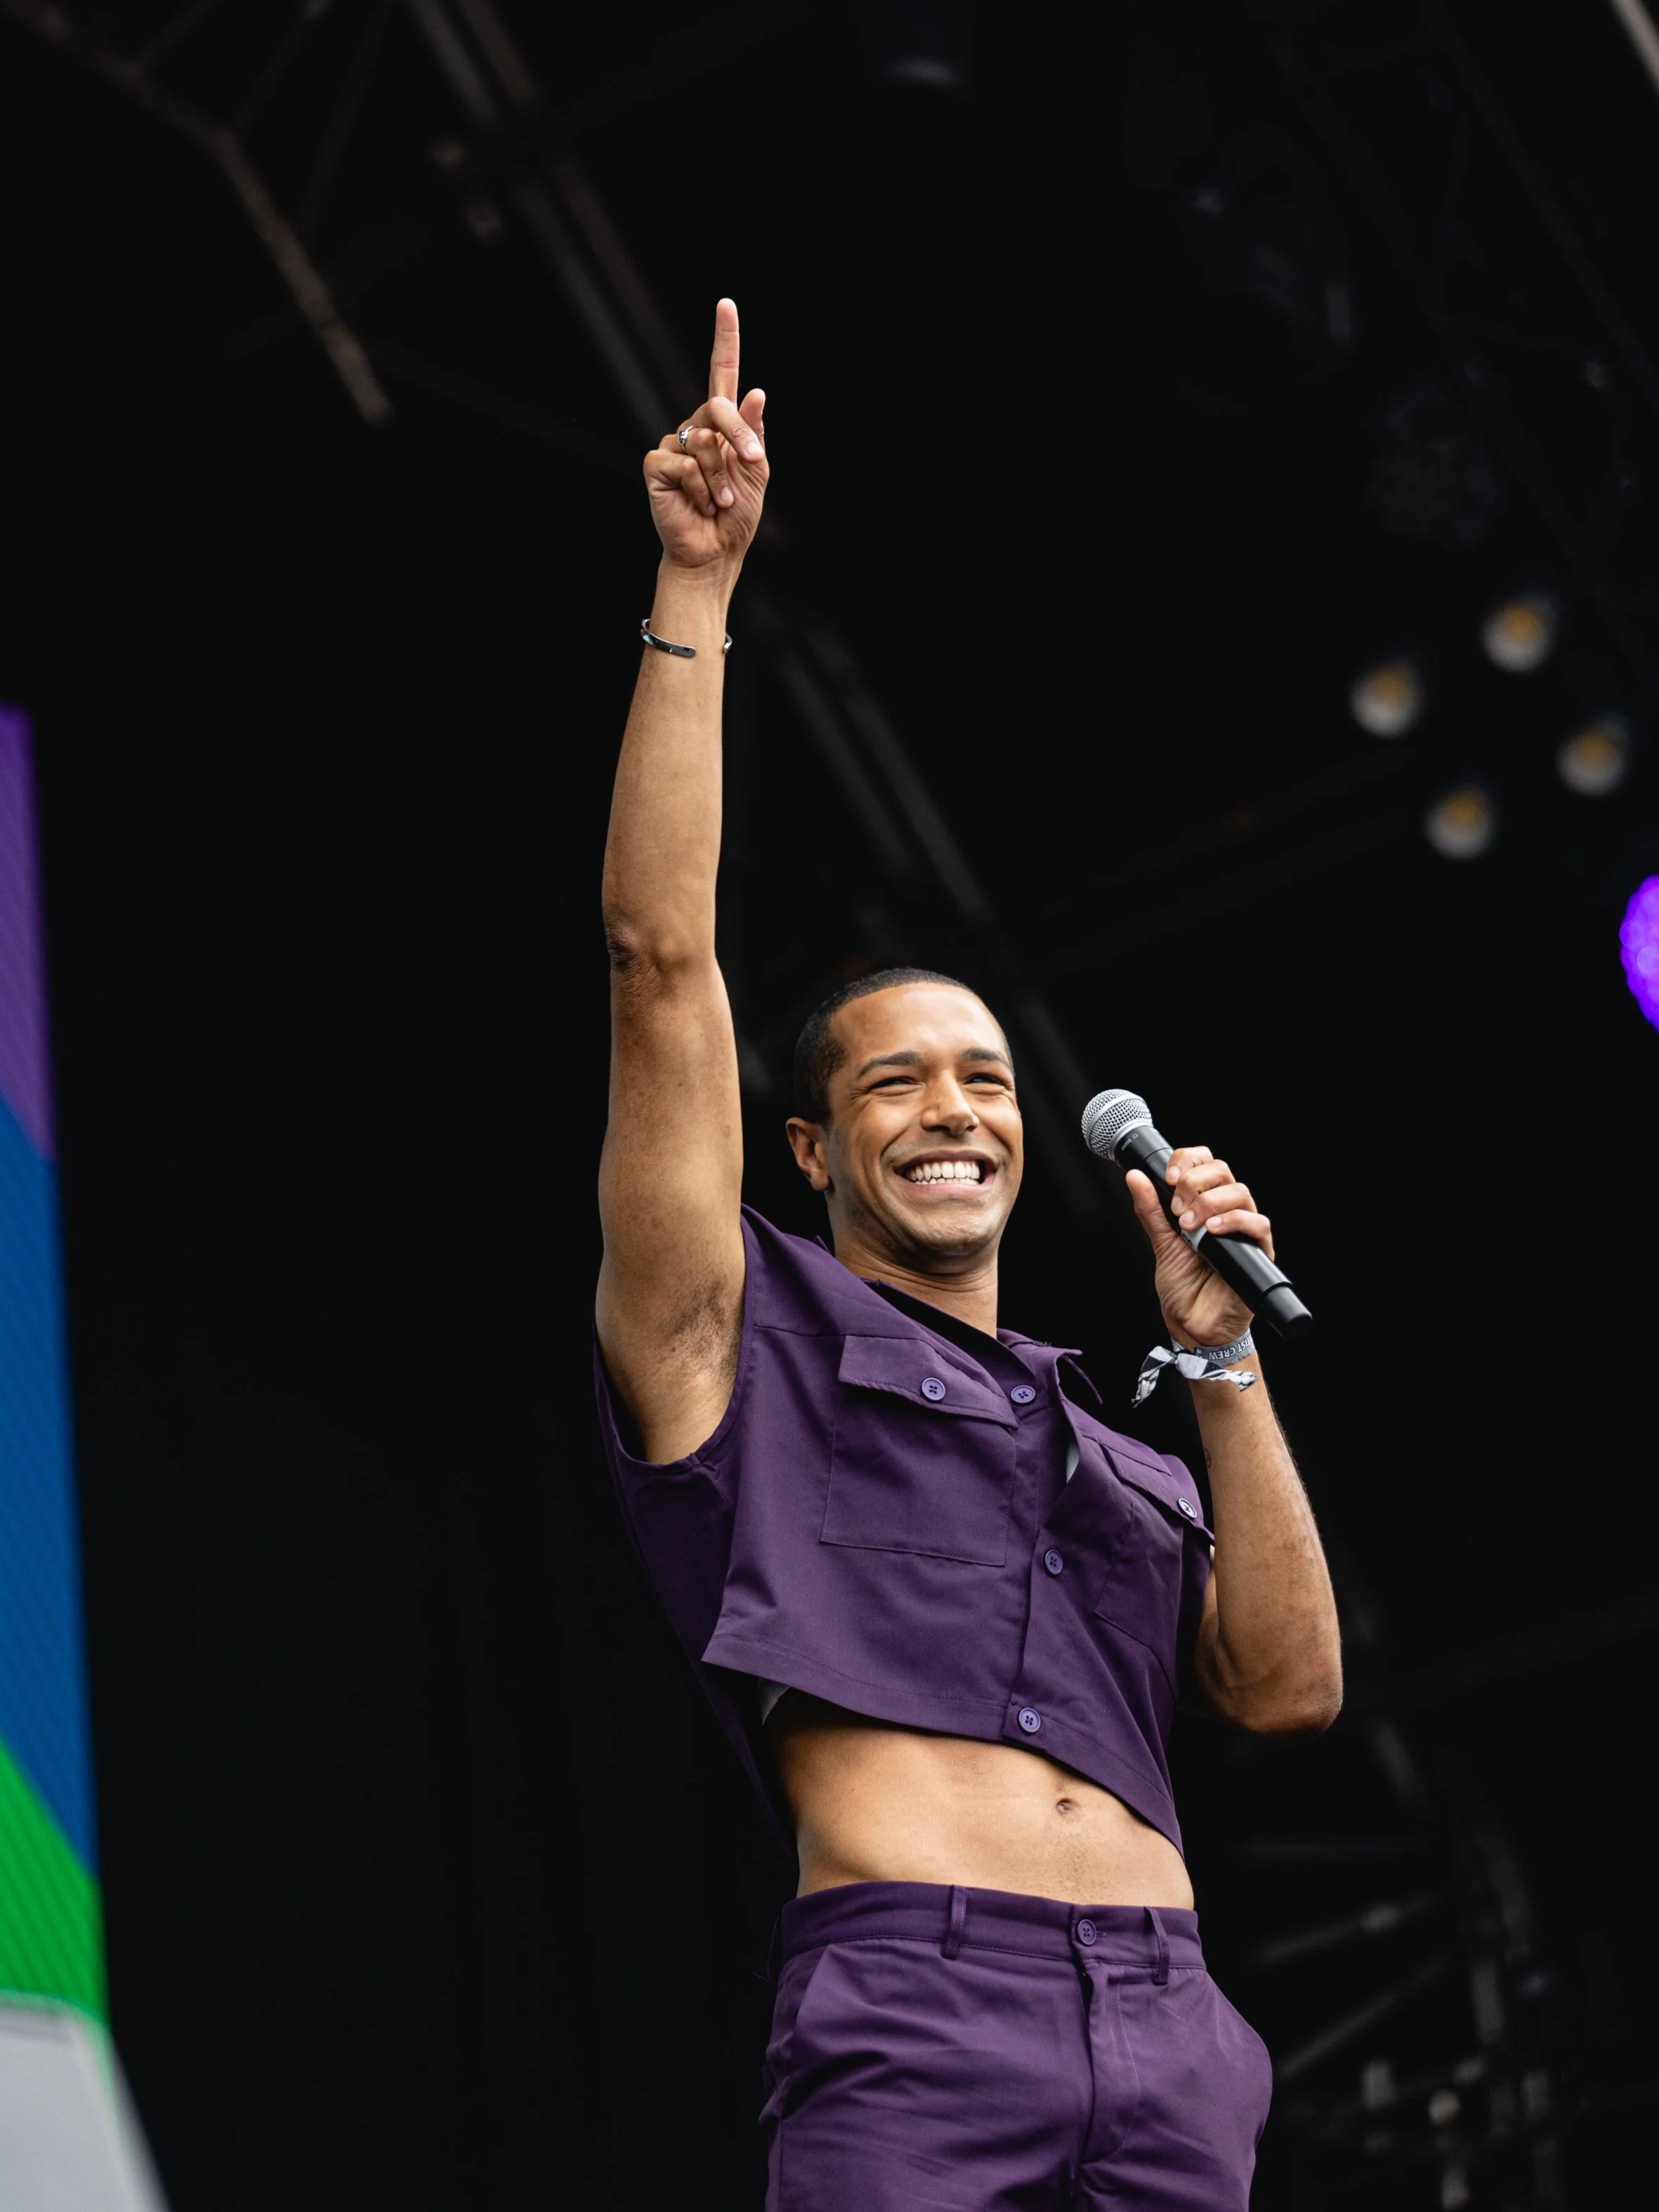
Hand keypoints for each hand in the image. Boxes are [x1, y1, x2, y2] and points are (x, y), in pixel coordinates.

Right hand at [644, 298, 768, 575]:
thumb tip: (756, 391)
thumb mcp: (756, 472)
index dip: (725, 339)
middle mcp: (695, 428)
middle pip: (717, 407)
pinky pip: (684, 463)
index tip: (726, 304)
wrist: (715, 552)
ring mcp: (673, 445)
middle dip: (740, 437)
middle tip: (751, 464)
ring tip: (717, 500)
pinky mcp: (657, 465)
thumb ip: (753, 434)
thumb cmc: (735, 516)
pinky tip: (699, 504)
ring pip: (703, 440)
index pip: (723, 373)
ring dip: (720, 475)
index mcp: (722, 426)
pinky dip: (700, 488)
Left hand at [1125, 1146, 1273, 1349]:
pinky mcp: (1258, 1252)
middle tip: (1176, 1209)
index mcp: (1205, 1205)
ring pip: (1240, 1193)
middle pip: (1223, 1172)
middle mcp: (1227, 1213)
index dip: (1189, 1160)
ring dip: (1210, 1202)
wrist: (1193, 1325)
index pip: (1206, 1164)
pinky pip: (1258, 1225)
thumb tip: (1135, 1177)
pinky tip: (1212, 1231)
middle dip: (1195, 1182)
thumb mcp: (1161, 1243)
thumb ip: (1151, 1210)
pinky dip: (1234, 1221)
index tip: (1169, 1177)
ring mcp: (1243, 1231)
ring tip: (1189, 1226)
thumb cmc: (1183, 1287)